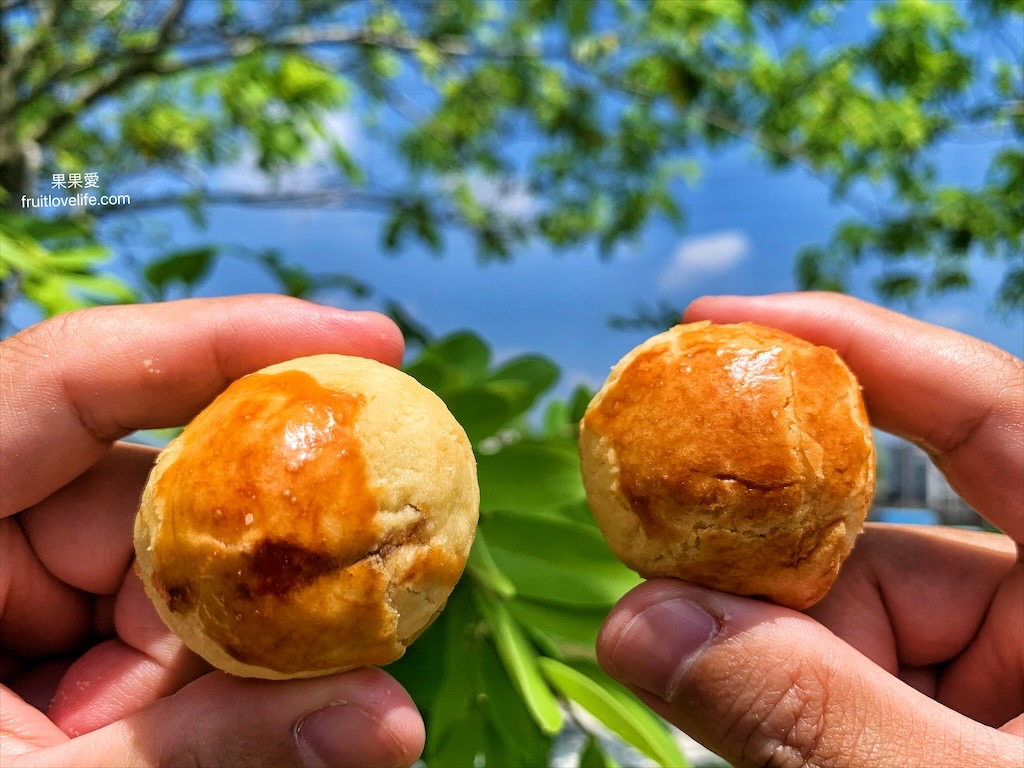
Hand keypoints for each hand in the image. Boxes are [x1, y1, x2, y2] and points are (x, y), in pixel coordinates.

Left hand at [0, 295, 423, 766]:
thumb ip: (210, 753)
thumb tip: (396, 721)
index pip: (76, 376)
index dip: (230, 340)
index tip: (375, 343)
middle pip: (149, 499)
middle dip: (259, 569)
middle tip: (368, 616)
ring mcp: (1, 576)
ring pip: (164, 573)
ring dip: (221, 655)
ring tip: (256, 723)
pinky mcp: (32, 626)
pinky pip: (143, 623)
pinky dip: (189, 676)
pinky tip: (210, 724)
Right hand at [597, 292, 1022, 766]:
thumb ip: (810, 716)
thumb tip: (633, 622)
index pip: (987, 406)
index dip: (853, 345)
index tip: (713, 327)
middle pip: (885, 543)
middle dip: (769, 582)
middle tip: (661, 613)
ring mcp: (1019, 670)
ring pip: (858, 628)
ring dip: (783, 671)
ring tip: (748, 734)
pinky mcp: (980, 719)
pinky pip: (868, 683)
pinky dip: (813, 712)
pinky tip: (786, 750)